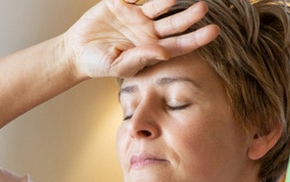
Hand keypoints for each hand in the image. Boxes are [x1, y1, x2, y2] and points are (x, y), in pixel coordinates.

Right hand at [66, 0, 220, 79]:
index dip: (197, 38)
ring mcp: (137, 15)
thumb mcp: (119, 66)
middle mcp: (148, 31)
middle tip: (203, 8)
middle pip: (174, 22)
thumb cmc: (99, 64)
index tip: (213, 31)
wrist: (76, 52)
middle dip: (189, 16)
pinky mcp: (122, 2)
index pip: (179, 44)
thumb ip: (141, 58)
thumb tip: (165, 52)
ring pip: (159, 5)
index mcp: (152, 49)